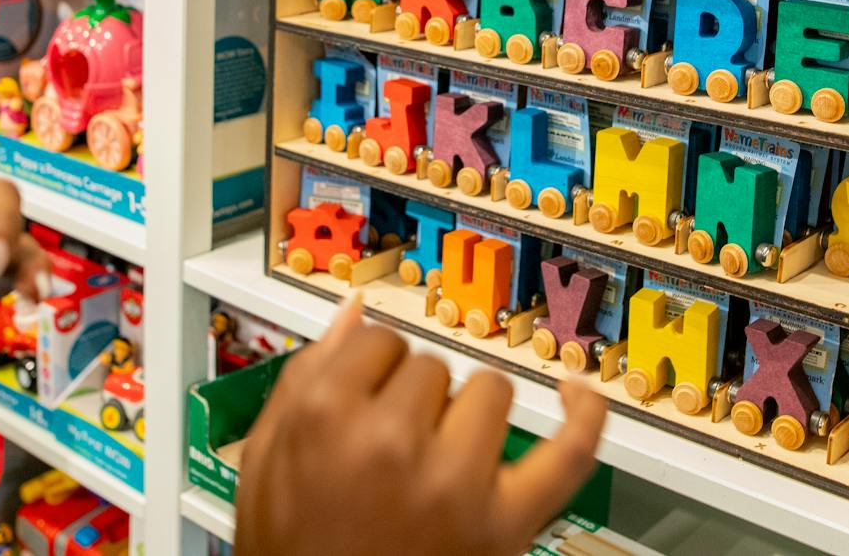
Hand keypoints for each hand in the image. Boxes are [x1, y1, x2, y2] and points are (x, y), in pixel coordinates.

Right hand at [236, 299, 607, 555]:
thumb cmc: (295, 551)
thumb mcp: (265, 460)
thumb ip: (304, 376)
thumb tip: (351, 315)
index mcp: (325, 417)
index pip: (378, 340)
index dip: (373, 370)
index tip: (368, 400)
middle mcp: (391, 443)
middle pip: (430, 366)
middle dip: (412, 397)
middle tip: (390, 452)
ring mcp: (453, 482)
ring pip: (488, 391)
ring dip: (467, 413)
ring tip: (438, 458)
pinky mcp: (504, 523)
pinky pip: (567, 453)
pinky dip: (583, 418)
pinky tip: (574, 394)